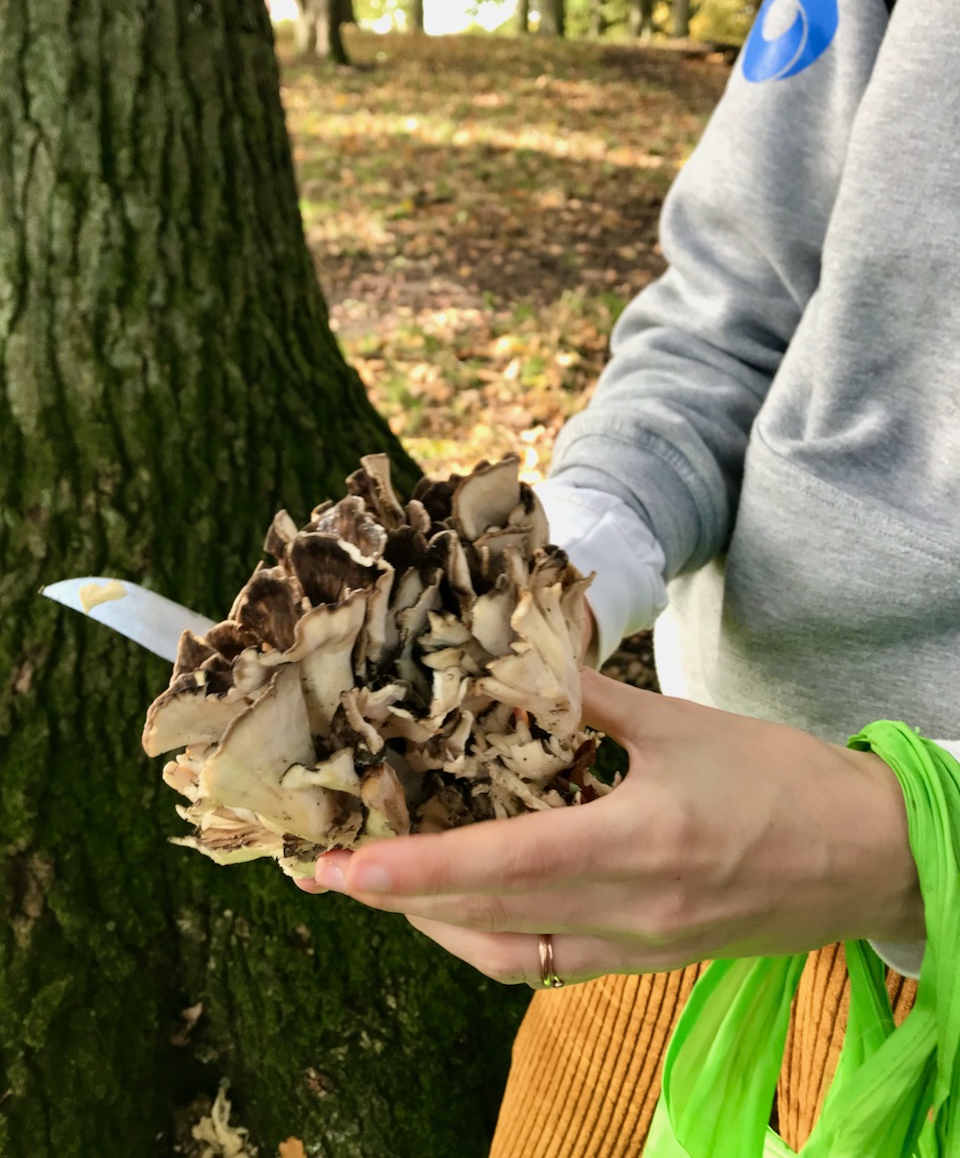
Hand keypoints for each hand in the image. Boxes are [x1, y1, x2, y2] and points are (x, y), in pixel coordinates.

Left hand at [297, 670, 922, 985]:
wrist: (869, 856)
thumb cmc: (784, 779)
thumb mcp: (684, 724)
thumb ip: (595, 702)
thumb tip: (528, 669)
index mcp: (640, 839)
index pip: (507, 862)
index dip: (420, 868)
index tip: (347, 871)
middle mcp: (631, 907)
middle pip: (491, 916)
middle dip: (404, 899)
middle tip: (337, 875)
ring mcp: (639, 945)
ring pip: (513, 954)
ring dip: (442, 927)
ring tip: (393, 892)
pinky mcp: (649, 960)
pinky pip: (552, 967)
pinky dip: (497, 943)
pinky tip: (472, 912)